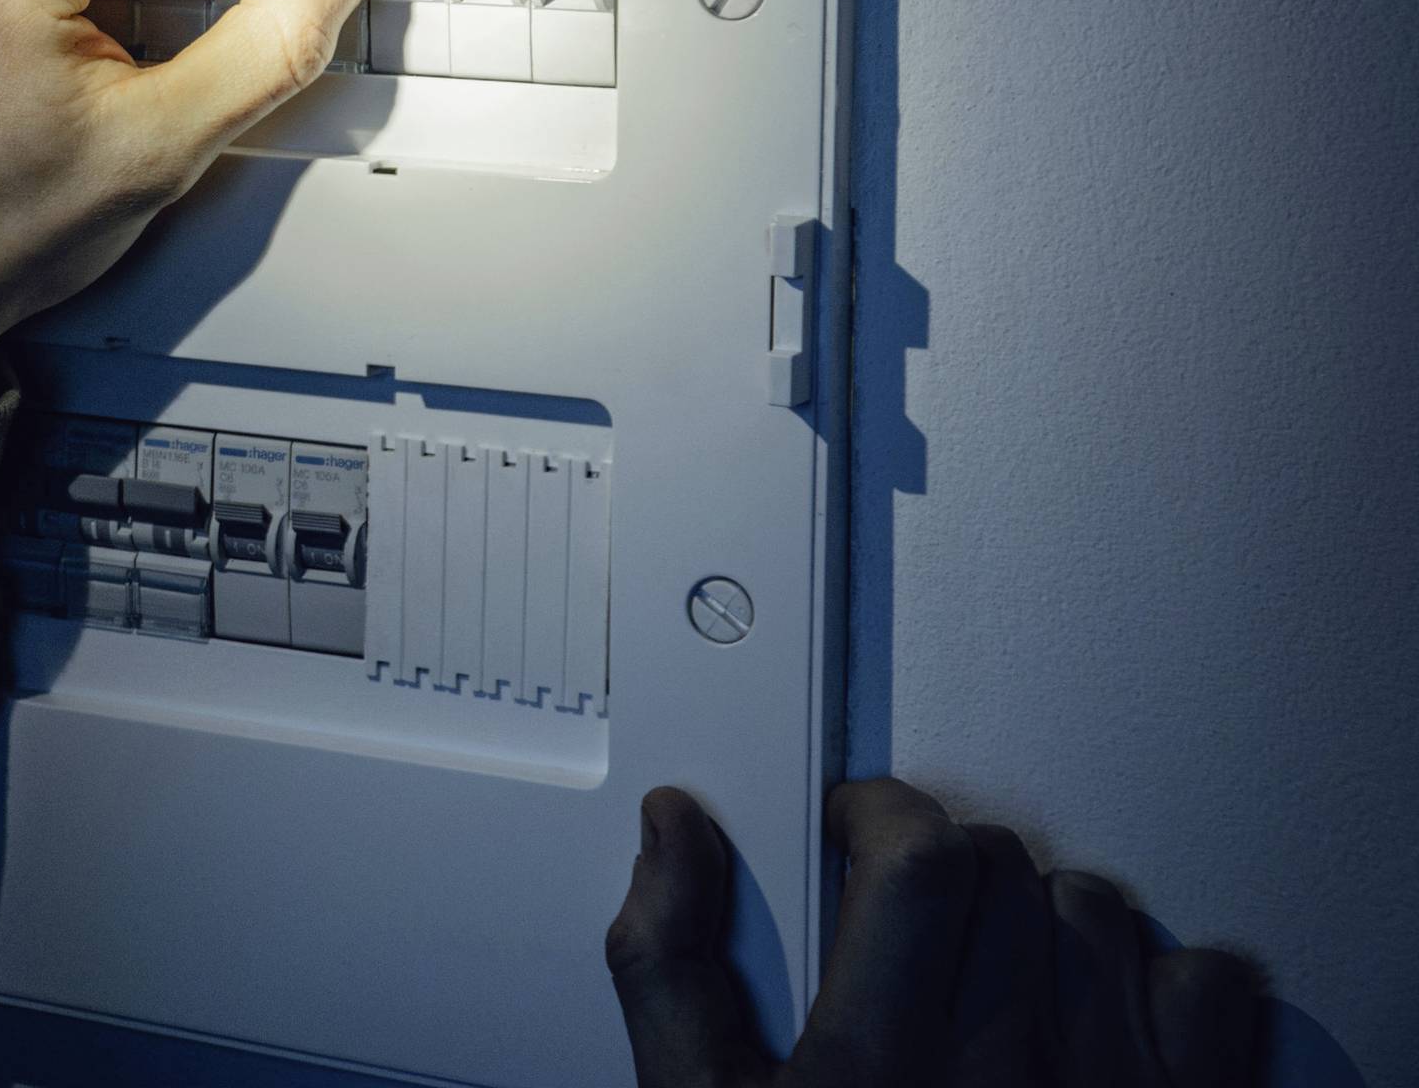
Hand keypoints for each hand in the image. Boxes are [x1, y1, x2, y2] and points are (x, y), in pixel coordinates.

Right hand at [607, 779, 1266, 1086]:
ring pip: (1096, 913)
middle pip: (1001, 868)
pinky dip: (1162, 986)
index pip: (915, 857)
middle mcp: (1006, 1076)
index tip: (853, 833)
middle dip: (945, 866)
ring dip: (1043, 916)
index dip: (878, 815)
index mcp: (879, 1065)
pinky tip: (1099, 1020)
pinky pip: (1207, 988)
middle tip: (908, 911)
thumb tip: (677, 835)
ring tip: (997, 969)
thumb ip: (669, 966)